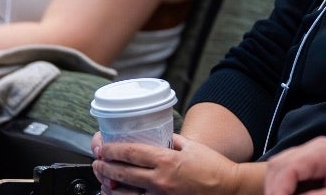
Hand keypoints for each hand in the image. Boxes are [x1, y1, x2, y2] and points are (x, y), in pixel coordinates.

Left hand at [92, 132, 244, 194]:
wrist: (228, 188)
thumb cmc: (212, 166)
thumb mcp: (191, 146)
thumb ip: (172, 141)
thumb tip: (157, 137)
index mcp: (167, 160)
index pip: (132, 153)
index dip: (113, 150)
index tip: (103, 147)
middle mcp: (160, 180)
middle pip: (123, 173)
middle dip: (105, 167)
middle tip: (97, 162)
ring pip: (126, 194)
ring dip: (110, 186)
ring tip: (104, 180)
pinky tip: (119, 194)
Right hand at [264, 137, 325, 194]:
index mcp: (323, 152)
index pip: (286, 169)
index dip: (276, 191)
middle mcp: (315, 148)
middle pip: (277, 166)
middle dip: (274, 190)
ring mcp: (314, 154)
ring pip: (280, 168)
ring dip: (278, 188)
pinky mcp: (316, 163)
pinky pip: (291, 172)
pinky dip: (287, 186)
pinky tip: (292, 194)